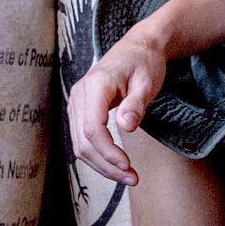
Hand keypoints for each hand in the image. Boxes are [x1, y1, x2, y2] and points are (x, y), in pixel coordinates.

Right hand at [66, 33, 169, 184]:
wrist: (138, 47)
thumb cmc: (145, 62)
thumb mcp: (147, 82)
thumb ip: (136, 104)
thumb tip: (126, 128)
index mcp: (95, 85)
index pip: (93, 128)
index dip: (108, 152)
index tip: (128, 166)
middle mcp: (79, 94)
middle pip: (84, 141)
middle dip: (107, 165)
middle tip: (133, 178)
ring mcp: (76, 102)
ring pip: (80, 144)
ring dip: (102, 165)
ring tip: (128, 176)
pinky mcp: (80, 110)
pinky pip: (82, 139)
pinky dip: (98, 155)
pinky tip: (115, 165)